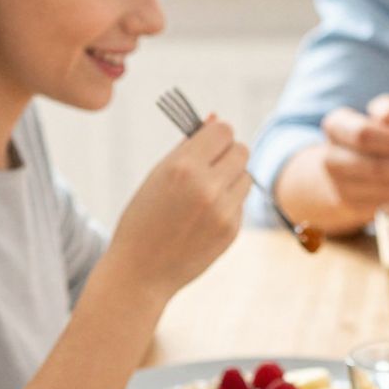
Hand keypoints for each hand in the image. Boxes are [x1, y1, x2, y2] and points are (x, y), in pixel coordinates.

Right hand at [102, 115, 249, 302]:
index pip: (223, 130)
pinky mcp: (232, 231)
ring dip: (231, 179)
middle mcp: (207, 186)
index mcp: (183, 166)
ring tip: (204, 194)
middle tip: (210, 166)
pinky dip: (228, 204)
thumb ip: (188, 147)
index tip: (208, 143)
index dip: (216, 135)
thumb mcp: (157, 175)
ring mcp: (223, 211)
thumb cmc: (144, 217)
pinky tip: (204, 217)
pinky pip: (241, 204)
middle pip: (242, 150)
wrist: (141, 270)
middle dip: (228, 154)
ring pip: (247, 177)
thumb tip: (216, 118)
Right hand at [306, 94, 388, 224]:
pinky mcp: (353, 207)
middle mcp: (331, 158)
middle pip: (375, 168)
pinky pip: (386, 205)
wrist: (351, 168)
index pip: (364, 135)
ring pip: (383, 190)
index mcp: (337, 126)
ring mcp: (340, 186)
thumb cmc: (376, 137)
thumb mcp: (385, 116)